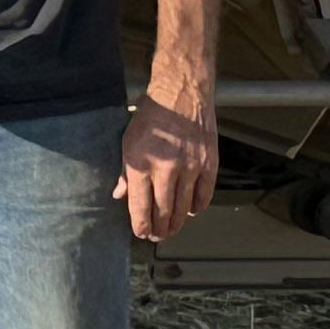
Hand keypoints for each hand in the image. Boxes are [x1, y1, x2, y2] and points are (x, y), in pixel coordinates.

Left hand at [117, 95, 218, 244]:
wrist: (181, 92)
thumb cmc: (152, 114)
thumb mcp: (128, 140)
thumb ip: (125, 171)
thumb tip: (120, 195)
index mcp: (141, 164)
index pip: (140, 208)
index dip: (141, 226)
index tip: (141, 233)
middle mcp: (166, 169)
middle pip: (163, 213)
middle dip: (159, 230)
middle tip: (157, 236)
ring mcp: (190, 167)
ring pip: (184, 208)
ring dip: (177, 223)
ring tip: (172, 229)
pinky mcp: (208, 163)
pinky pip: (204, 195)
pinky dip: (197, 207)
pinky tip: (191, 211)